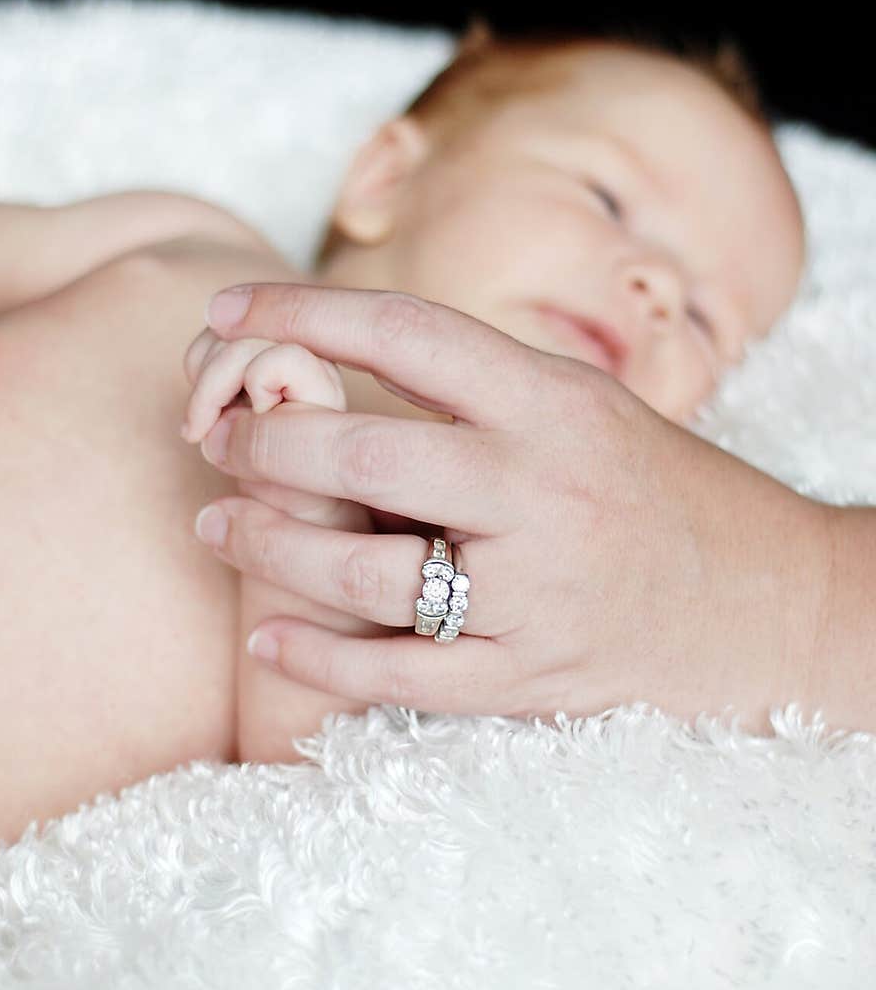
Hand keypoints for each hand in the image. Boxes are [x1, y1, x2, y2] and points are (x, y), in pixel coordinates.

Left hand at [191, 282, 830, 732]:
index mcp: (556, 404)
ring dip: (268, 548)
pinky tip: (268, 636)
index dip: (303, 313)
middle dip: (265, 446)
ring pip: (365, 575)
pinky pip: (401, 675)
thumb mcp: (586, 411)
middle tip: (218, 440)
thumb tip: (343, 373)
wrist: (771, 603)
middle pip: (365, 459)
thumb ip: (481, 394)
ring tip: (218, 524)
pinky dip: (319, 659)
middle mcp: (543, 490)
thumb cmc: (663, 495)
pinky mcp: (533, 677)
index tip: (227, 312)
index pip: (409, 335)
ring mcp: (538, 591)